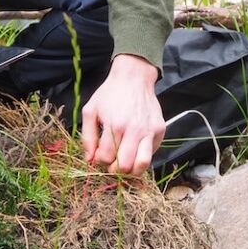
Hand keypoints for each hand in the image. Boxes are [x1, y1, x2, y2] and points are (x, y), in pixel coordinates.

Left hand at [81, 54, 164, 175]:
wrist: (133, 78)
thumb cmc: (110, 93)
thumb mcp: (91, 110)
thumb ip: (88, 136)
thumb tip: (90, 159)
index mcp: (115, 125)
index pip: (106, 157)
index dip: (100, 161)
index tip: (100, 156)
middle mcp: (134, 130)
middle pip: (124, 166)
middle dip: (115, 170)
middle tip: (111, 165)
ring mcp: (149, 131)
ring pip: (143, 165)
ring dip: (132, 170)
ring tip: (125, 165)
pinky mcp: (159, 130)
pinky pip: (152, 153)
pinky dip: (142, 157)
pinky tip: (134, 149)